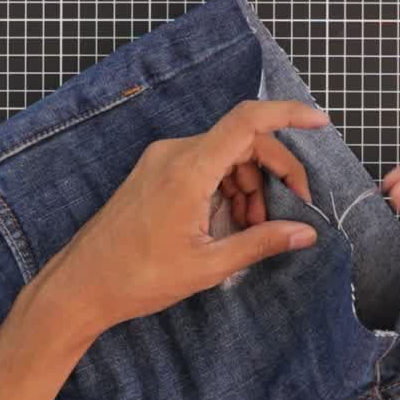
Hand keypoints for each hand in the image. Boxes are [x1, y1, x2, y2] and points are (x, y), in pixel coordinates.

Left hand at [39, 100, 326, 332]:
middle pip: (243, 142)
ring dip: (249, 187)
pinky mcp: (154, 173)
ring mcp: (161, 161)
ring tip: (250, 230)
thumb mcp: (208, 266)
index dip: (288, 114)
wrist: (80, 286)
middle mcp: (174, 154)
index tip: (319, 121)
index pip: (248, 121)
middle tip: (288, 216)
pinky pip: (203, 166)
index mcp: (189, 169)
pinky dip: (225, 189)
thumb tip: (305, 233)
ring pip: (225, 156)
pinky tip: (226, 225)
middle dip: (273, 175)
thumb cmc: (137, 278)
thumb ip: (261, 243)